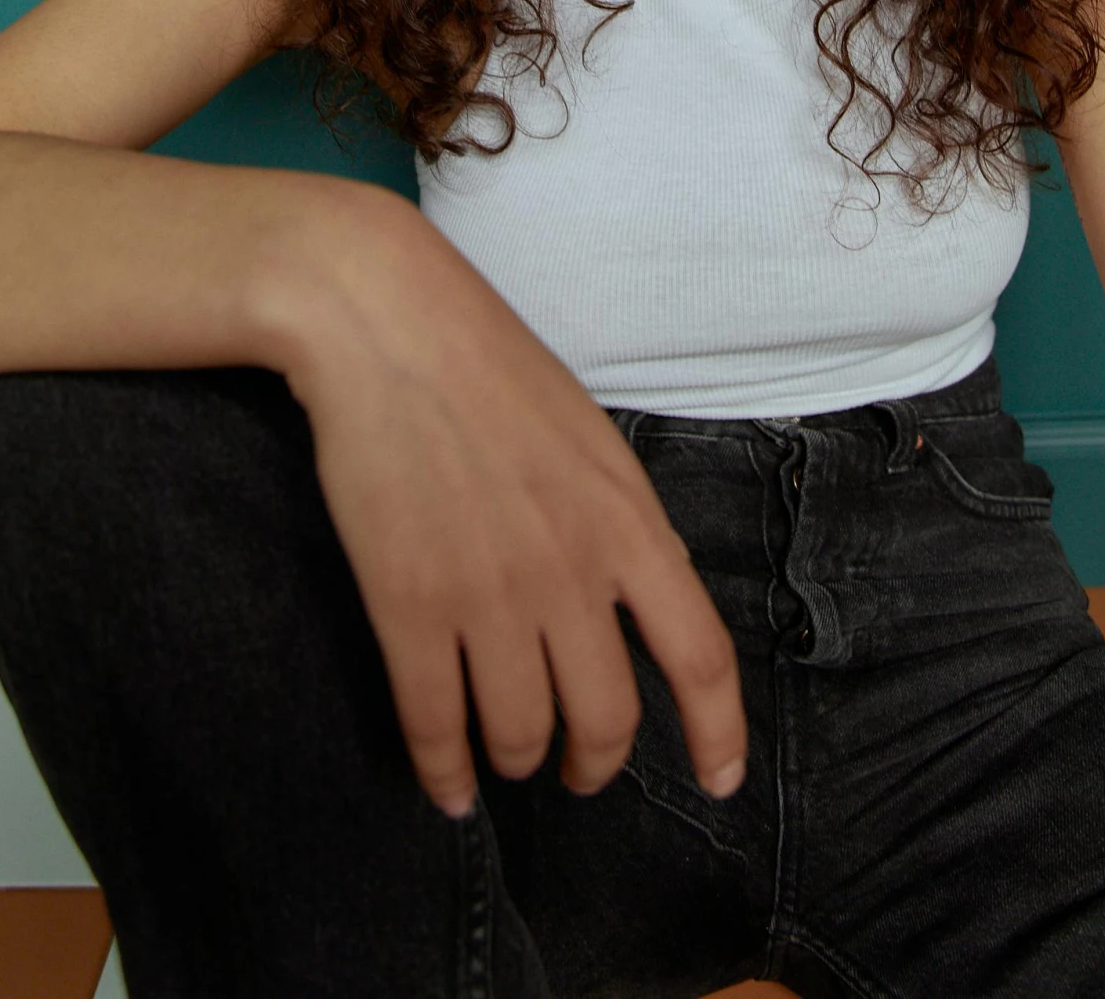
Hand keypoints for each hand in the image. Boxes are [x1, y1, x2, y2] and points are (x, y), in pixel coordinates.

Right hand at [265, 186, 748, 817]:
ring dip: (514, 760)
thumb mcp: (591, 439)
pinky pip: (435, 723)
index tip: (718, 782)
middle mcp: (570, 570)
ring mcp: (488, 592)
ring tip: (504, 756)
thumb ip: (619, 524)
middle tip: (574, 767)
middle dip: (592, 762)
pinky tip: (444, 783)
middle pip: (606, 717)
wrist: (387, 322)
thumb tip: (635, 602)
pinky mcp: (408, 603)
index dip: (717, 734)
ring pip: (519, 733)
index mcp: (628, 521)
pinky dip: (440, 771)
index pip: (700, 655)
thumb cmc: (487, 365)